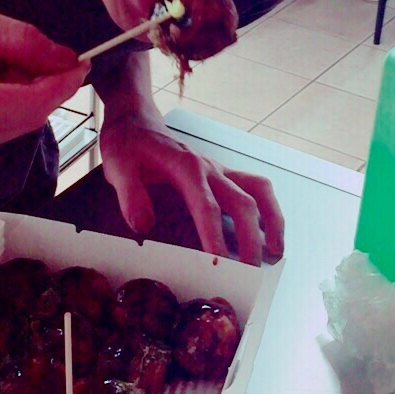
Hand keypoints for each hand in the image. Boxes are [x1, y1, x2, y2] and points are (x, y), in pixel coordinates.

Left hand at [97, 108, 284, 265]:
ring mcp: (219, 170)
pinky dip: (269, 208)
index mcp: (185, 166)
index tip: (220, 263)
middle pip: (241, 202)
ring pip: (258, 190)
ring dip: (272, 220)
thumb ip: (130, 195)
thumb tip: (143, 225)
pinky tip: (270, 231)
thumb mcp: (118, 167)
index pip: (206, 205)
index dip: (214, 236)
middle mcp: (209, 168)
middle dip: (250, 238)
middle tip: (248, 273)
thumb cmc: (128, 143)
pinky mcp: (222, 175)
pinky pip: (255, 187)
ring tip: (276, 251)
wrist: (135, 119)